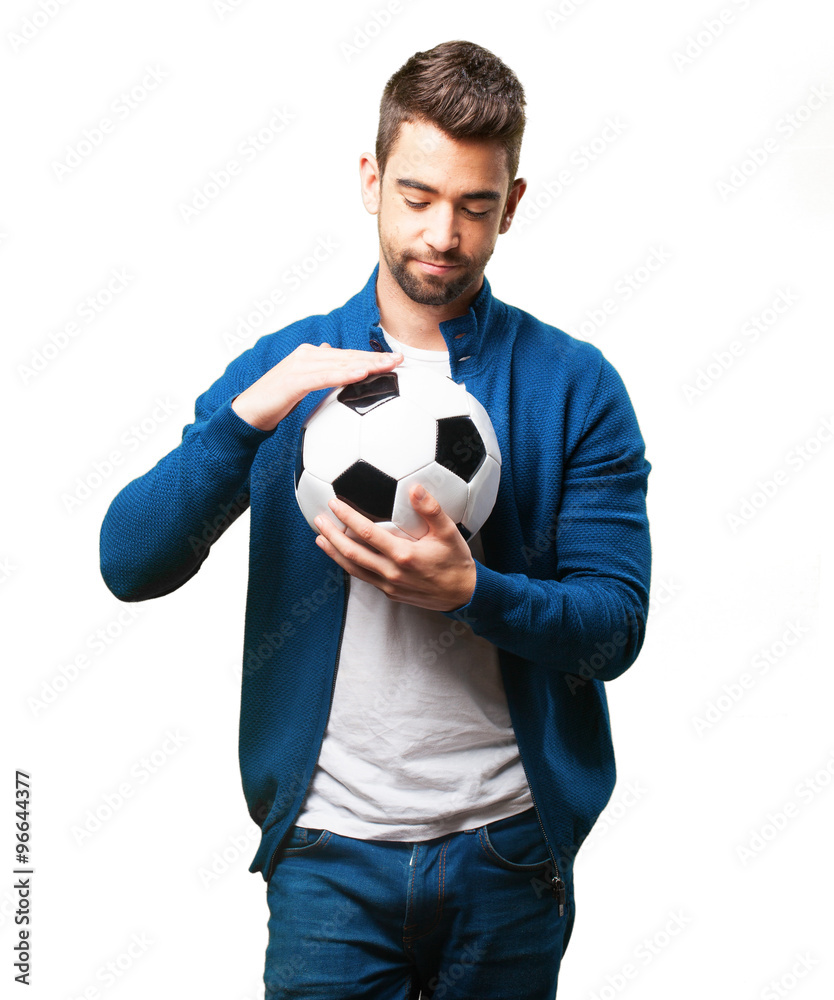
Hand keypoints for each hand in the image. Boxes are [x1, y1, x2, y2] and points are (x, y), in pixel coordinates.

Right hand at [231, 342, 402, 430]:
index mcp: (311, 356)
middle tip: (401, 360)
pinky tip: (361, 375)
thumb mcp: (300, 385)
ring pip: (339, 363)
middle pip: (347, 356)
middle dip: (375, 357)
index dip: (371, 356)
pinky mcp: (294, 380)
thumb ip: (317, 371)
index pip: (347, 356)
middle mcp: (307, 355)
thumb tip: (330, 355)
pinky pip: (324, 377)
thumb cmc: (275, 401)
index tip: (395, 359)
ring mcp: (300, 365)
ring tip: (388, 366)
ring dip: (366, 364)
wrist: (248, 412)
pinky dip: (344, 375)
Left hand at [313, 485, 476, 611]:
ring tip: (320, 539)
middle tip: (318, 520)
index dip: (347, 517)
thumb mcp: (448, 532)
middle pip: (351, 552)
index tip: (334, 504)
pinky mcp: (391, 593)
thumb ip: (431, 509)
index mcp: (403, 555)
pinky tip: (343, 557)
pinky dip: (349, 565)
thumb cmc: (457, 561)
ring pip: (353, 568)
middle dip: (331, 535)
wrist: (464, 594)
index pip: (366, 533)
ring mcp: (389, 585)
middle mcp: (391, 573)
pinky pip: (364, 577)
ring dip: (334, 552)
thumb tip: (415, 488)